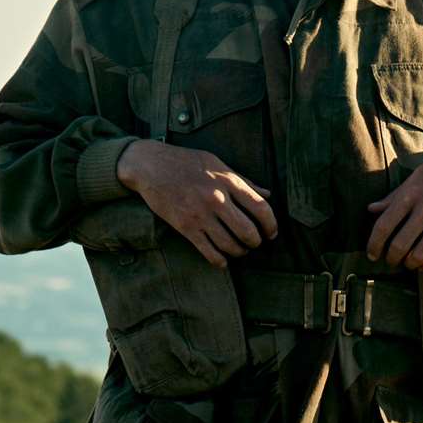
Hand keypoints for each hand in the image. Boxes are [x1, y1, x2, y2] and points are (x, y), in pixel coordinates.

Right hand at [116, 140, 277, 268]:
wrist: (150, 165)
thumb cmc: (186, 162)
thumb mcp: (217, 163)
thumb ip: (243, 180)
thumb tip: (267, 194)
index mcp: (227, 180)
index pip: (260, 207)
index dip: (271, 224)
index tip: (271, 232)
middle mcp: (216, 198)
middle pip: (247, 231)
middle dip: (256, 242)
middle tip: (256, 243)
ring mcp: (200, 214)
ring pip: (229, 245)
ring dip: (239, 252)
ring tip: (240, 250)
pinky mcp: (185, 227)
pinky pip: (208, 252)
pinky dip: (220, 261)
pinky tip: (223, 260)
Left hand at [366, 143, 422, 272]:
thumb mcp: (417, 176)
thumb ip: (394, 195)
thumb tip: (371, 209)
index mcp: (412, 194)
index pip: (384, 225)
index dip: (373, 244)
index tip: (372, 253)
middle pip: (400, 244)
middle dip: (391, 258)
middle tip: (390, 260)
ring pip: (419, 255)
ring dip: (409, 264)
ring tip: (408, 262)